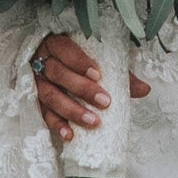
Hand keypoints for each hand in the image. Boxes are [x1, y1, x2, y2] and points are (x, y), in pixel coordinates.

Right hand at [31, 33, 148, 144]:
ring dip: (71, 110)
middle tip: (104, 101)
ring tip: (92, 121)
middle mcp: (42, 60)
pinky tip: (70, 134)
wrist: (51, 63)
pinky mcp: (33, 100)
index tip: (98, 75)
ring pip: (49, 95)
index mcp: (56, 43)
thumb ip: (118, 73)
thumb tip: (144, 89)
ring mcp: (35, 81)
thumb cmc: (77, 61)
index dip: (79, 61)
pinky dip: (56, 125)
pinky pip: (42, 113)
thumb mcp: (97, 60)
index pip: (65, 49)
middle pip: (58, 73)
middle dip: (81, 88)